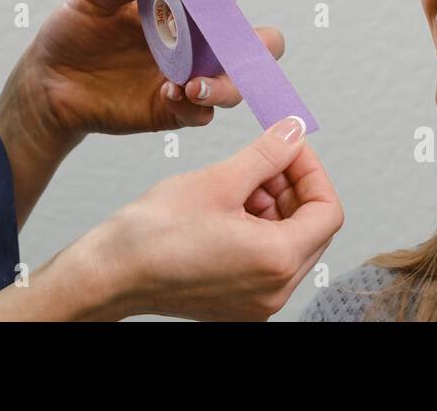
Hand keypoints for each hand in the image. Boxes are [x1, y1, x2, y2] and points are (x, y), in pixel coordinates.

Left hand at [24, 0, 285, 141]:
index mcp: (182, 7)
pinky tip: (171, 94)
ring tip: (193, 84)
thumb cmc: (74, 28)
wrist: (49, 79)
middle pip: (253, 44)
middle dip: (260, 45)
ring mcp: (188, 76)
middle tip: (235, 47)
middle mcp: (194, 42)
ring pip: (235, 83)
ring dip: (226, 84)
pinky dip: (195, 106)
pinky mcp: (173, 110)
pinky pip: (202, 113)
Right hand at [82, 116, 343, 320]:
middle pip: (312, 229)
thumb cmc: (152, 233)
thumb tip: (293, 133)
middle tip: (263, 158)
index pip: (327, 210)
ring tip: (237, 182)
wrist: (109, 273)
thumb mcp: (218, 180)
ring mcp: (258, 303)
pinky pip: (267, 260)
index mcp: (277, 261)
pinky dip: (257, 228)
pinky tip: (227, 206)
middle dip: (292, 187)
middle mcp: (275, 291)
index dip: (311, 171)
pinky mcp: (239, 303)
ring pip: (289, 243)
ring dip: (273, 205)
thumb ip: (266, 154)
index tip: (289, 147)